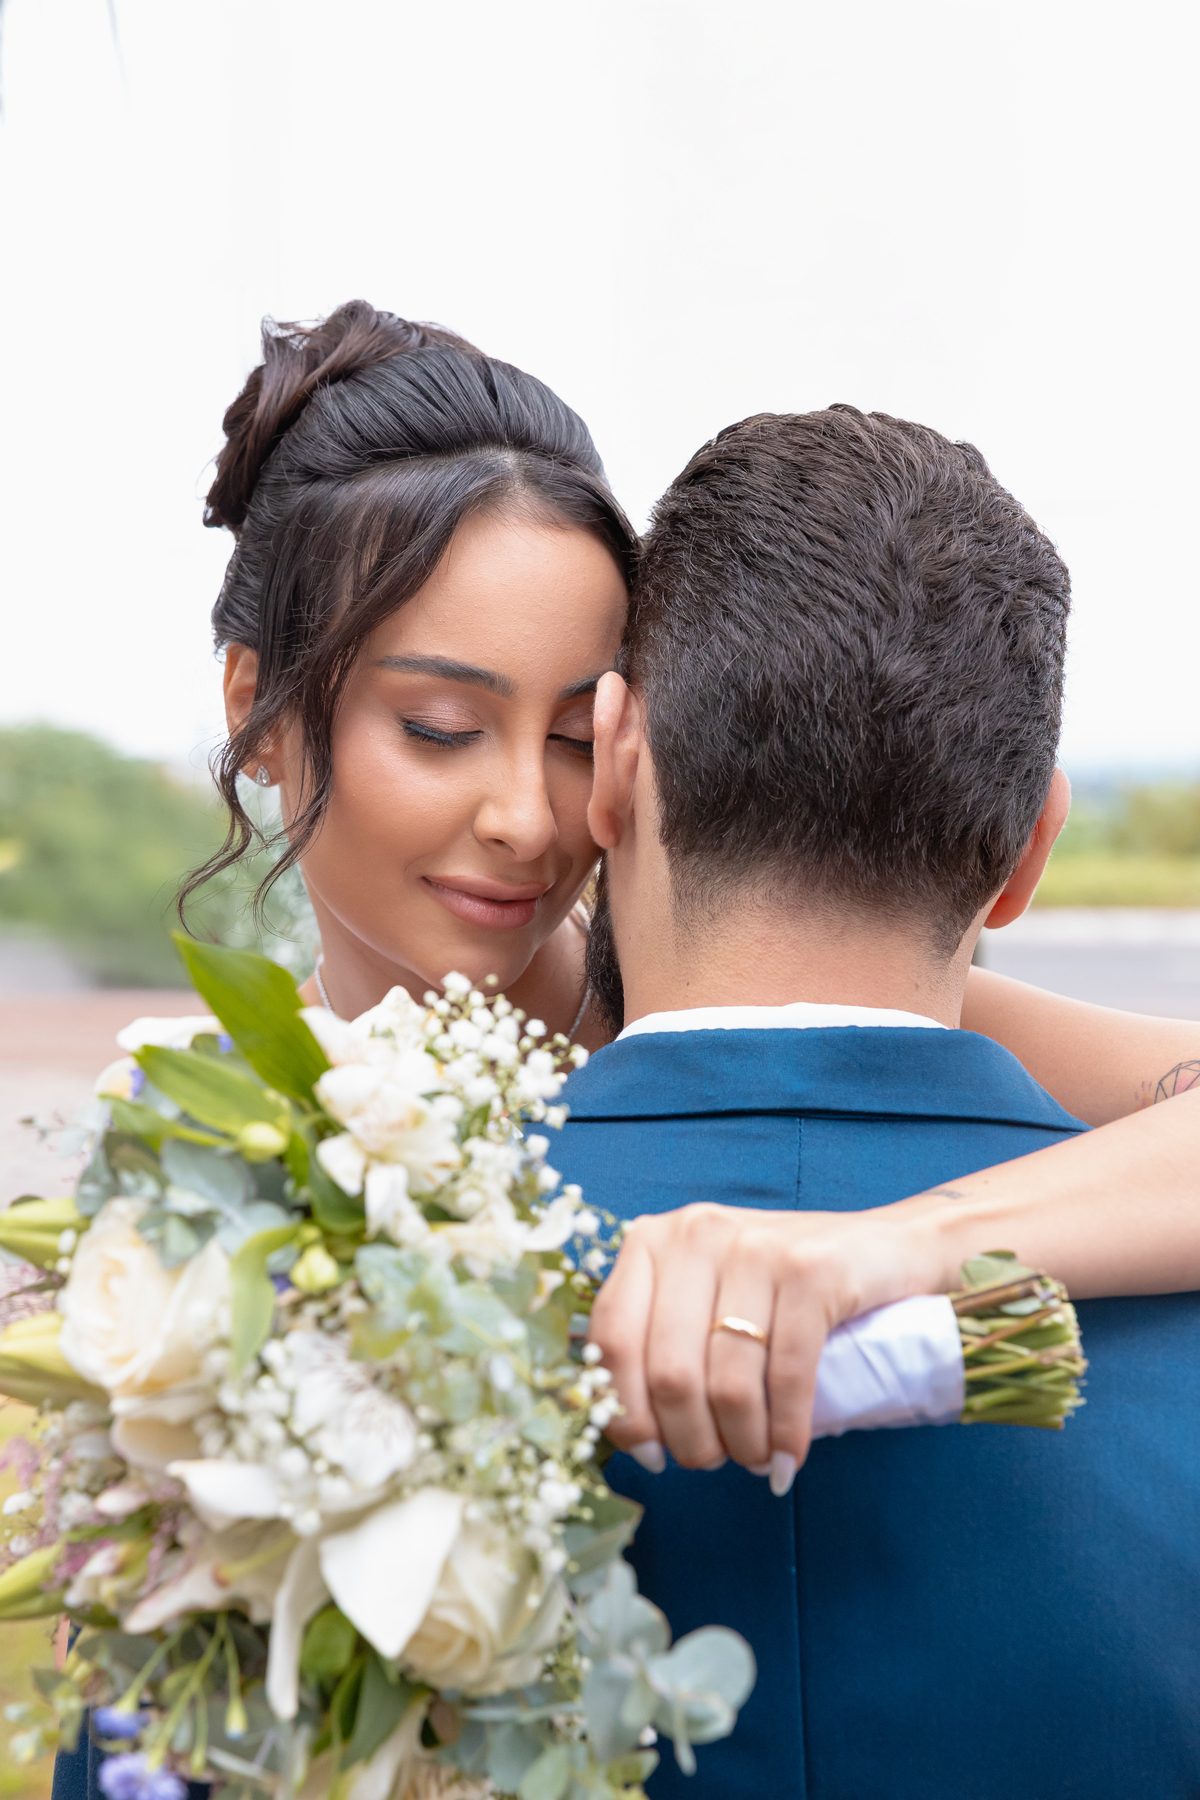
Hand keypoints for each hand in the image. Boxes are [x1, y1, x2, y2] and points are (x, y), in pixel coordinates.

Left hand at [588, 1201, 948, 1494]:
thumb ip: (660, 1342)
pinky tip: (787, 1458)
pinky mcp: (811, 1271)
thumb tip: (628, 1434)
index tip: (650, 1455)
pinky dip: (786, 1432)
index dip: (625, 1414)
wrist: (885, 1248)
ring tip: (755, 1459)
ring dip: (742, 1443)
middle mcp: (695, 1234)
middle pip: (669, 1372)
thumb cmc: (780, 1290)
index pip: (613, 1341)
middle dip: (690, 1441)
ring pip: (727, 1382)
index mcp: (652, 1242)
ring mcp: (754, 1247)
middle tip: (713, 1461)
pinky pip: (787, 1375)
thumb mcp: (706, 1298)